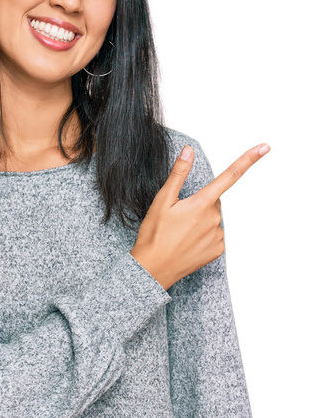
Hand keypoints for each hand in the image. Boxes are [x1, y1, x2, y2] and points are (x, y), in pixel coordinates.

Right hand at [129, 143, 269, 289]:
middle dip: (199, 203)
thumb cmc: (154, 235)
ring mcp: (217, 236)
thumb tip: (188, 151)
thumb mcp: (162, 201)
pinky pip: (214, 235)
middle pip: (213, 201)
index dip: (248, 160)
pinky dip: (203, 236)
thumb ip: (178, 174)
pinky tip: (188, 242)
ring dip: (200, 221)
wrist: (153, 269)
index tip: (265, 147)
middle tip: (178, 216)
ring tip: (180, 233)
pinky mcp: (217, 250)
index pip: (230, 176)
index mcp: (201, 203)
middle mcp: (214, 219)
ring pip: (213, 219)